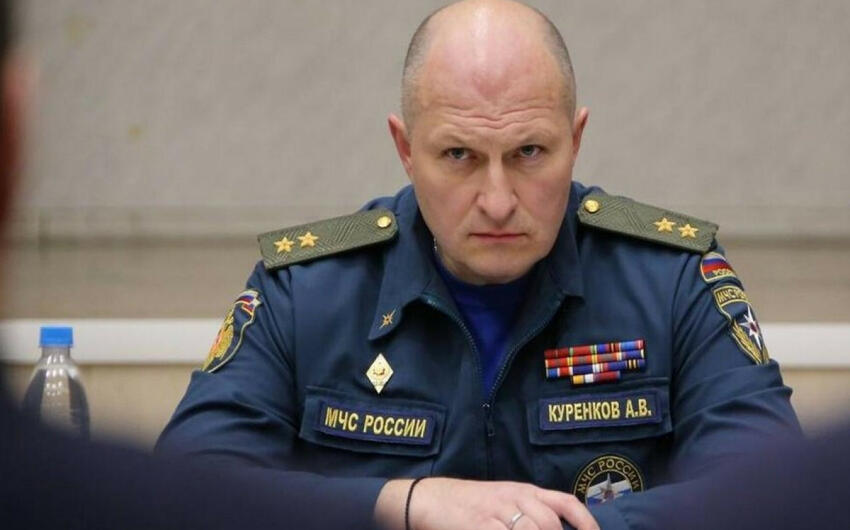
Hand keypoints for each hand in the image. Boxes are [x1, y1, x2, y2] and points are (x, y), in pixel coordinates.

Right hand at [374, 477, 598, 529]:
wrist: (430, 499)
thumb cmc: (470, 503)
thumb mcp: (504, 500)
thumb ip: (530, 512)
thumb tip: (557, 526)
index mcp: (524, 490)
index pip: (564, 502)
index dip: (585, 521)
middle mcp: (514, 498)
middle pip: (550, 523)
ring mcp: (495, 512)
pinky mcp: (479, 525)